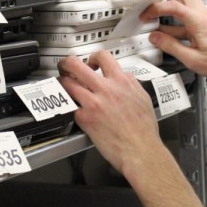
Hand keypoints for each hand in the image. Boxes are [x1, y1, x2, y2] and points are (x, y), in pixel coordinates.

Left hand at [58, 51, 163, 175]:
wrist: (140, 150)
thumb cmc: (144, 130)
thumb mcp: (143, 98)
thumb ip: (132, 84)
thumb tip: (125, 77)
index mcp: (121, 82)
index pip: (102, 57)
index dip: (92, 57)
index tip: (90, 62)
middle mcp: (106, 89)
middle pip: (76, 65)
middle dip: (66, 63)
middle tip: (65, 67)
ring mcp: (93, 103)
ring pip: (67, 84)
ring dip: (62, 83)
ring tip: (63, 86)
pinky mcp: (85, 119)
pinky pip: (71, 107)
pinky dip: (71, 106)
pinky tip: (72, 107)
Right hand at [142, 0, 206, 82]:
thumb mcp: (192, 59)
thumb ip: (171, 47)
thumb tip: (155, 38)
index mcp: (199, 21)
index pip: (174, 5)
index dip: (156, 8)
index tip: (145, 15)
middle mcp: (202, 14)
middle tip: (150, 1)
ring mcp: (203, 18)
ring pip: (184, 0)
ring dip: (168, 5)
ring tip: (154, 16)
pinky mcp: (203, 24)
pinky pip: (186, 15)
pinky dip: (174, 19)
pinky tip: (165, 32)